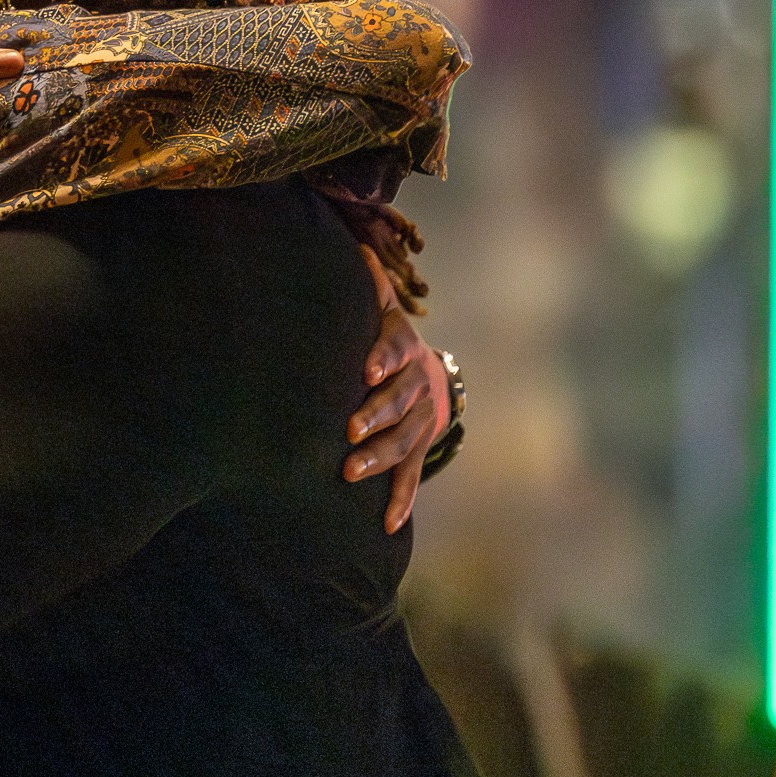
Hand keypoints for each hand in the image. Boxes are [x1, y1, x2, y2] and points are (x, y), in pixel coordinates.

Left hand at [342, 246, 450, 533]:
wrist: (427, 374)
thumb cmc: (387, 338)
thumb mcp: (382, 309)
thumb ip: (369, 286)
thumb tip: (356, 250)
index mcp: (404, 349)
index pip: (396, 349)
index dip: (383, 357)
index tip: (366, 368)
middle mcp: (415, 386)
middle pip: (398, 402)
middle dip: (375, 416)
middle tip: (348, 430)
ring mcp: (419, 421)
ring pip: (402, 442)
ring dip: (378, 459)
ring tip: (349, 471)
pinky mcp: (417, 448)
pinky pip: (410, 476)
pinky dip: (400, 500)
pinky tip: (387, 525)